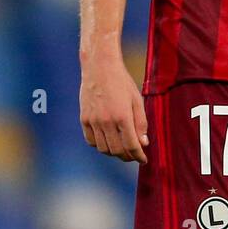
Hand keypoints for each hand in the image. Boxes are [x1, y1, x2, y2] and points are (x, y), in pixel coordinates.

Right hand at [79, 49, 148, 163]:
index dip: (139, 156)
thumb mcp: (137, 100)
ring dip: (114, 153)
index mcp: (122, 116)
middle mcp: (106, 121)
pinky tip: (108, 141)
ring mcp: (93, 121)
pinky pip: (91, 141)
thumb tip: (143, 143)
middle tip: (134, 156)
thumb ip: (141, 123)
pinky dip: (100, 146)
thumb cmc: (122, 82)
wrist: (100, 67)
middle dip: (128, 157)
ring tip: (122, 149)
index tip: (144, 160)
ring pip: (103, 149)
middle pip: (117, 151)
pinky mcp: (84, 119)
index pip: (131, 146)